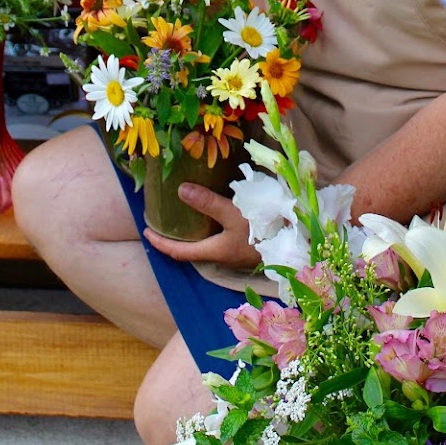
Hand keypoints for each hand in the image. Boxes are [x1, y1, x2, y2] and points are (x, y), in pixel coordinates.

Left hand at [144, 186, 260, 269]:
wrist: (299, 241)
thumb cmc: (265, 230)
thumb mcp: (234, 214)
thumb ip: (208, 202)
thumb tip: (180, 189)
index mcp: (214, 251)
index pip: (179, 252)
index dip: (160, 243)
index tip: (146, 232)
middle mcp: (223, 255)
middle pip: (192, 250)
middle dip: (176, 238)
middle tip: (164, 221)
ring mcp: (236, 251)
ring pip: (208, 244)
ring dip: (195, 233)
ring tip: (187, 215)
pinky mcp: (249, 244)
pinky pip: (222, 237)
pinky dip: (212, 227)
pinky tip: (217, 213)